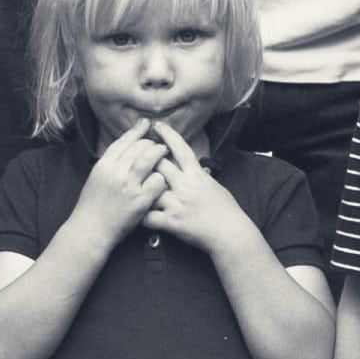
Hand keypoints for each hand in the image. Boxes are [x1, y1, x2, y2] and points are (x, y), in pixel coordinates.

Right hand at [76, 123, 173, 241]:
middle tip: (158, 143)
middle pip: (139, 147)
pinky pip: (157, 181)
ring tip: (165, 152)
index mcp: (104, 165)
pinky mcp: (140, 201)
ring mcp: (128, 186)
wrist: (90, 230)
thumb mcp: (96, 178)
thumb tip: (124, 147)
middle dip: (151, 142)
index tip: (146, 123)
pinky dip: (161, 177)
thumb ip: (110, 163)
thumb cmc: (92, 206)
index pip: (124, 141)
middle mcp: (116, 172)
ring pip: (149, 159)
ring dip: (159, 153)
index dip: (137, 130)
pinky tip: (163, 178)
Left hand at [136, 123, 251, 251]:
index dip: (168, 135)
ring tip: (129, 185)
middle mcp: (186, 186)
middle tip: (134, 155)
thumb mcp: (216, 187)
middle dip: (146, 158)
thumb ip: (204, 177)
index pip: (181, 149)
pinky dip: (140, 216)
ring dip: (139, 187)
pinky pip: (149, 217)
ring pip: (150, 188)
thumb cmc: (227, 211)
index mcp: (197, 175)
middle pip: (159, 164)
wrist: (231, 233)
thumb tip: (202, 168)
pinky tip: (135, 214)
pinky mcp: (173, 222)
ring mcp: (178, 204)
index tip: (157, 125)